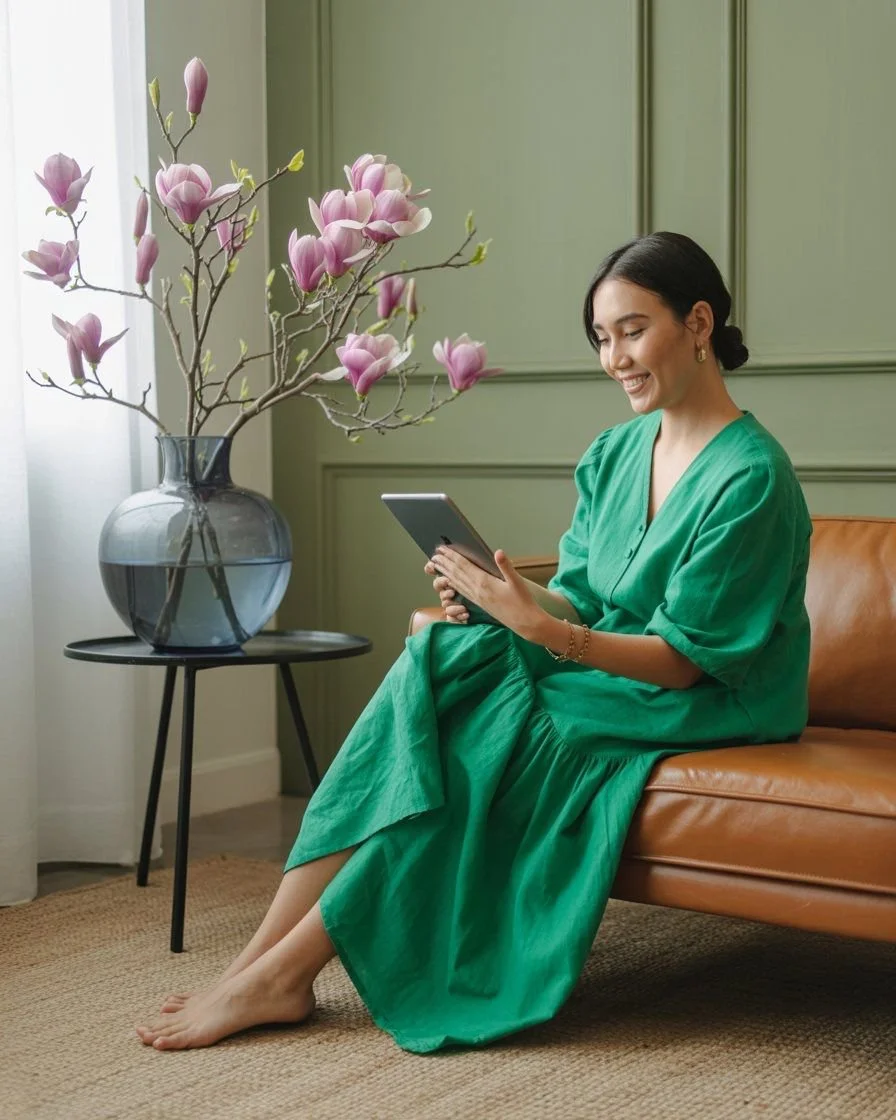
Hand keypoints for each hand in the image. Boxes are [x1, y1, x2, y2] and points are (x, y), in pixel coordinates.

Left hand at [429, 547, 546, 637]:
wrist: (524, 622)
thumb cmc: (523, 601)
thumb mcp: (517, 582)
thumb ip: (506, 566)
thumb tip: (498, 551)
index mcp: (484, 582)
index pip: (463, 566)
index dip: (451, 556)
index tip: (441, 548)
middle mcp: (477, 590)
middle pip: (456, 573)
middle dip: (444, 563)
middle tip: (433, 554)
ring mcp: (476, 598)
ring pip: (456, 582)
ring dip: (446, 572)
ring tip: (437, 565)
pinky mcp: (478, 603)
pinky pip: (462, 591)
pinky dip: (453, 583)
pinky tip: (449, 580)